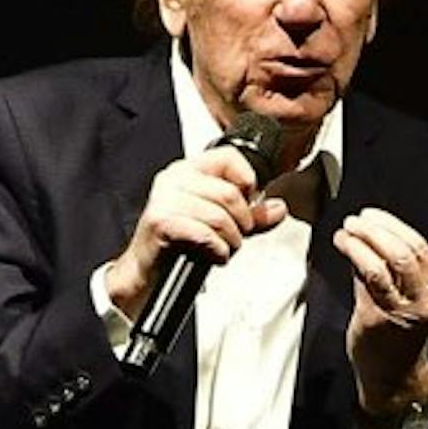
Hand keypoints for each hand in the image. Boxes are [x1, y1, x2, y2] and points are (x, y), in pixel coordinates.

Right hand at [105, 147, 286, 322]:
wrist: (148, 271)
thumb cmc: (180, 244)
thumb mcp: (222, 225)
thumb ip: (252, 215)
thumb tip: (279, 208)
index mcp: (188, 170)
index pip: (228, 157)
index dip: (247, 180)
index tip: (249, 201)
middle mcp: (174, 179)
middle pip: (229, 193)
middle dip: (243, 221)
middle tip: (238, 236)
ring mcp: (165, 199)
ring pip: (219, 215)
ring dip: (231, 240)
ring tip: (225, 248)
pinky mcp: (161, 222)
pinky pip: (204, 233)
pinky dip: (218, 250)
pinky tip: (215, 255)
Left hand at [336, 206, 427, 408]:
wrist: (394, 376)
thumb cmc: (397, 335)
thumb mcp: (404, 298)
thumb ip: (389, 270)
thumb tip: (366, 237)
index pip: (418, 246)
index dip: (393, 225)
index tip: (371, 214)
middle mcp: (424, 299)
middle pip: (403, 251)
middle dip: (376, 229)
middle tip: (355, 219)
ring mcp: (402, 310)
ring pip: (384, 262)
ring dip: (362, 239)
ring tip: (346, 230)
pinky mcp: (377, 318)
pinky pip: (367, 278)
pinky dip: (354, 255)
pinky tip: (342, 245)